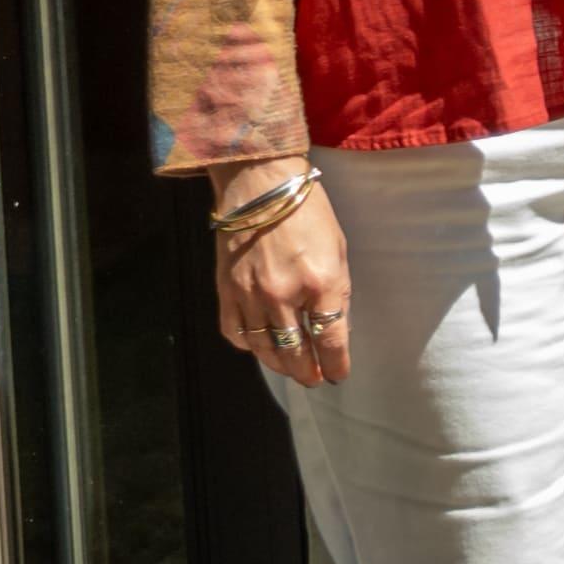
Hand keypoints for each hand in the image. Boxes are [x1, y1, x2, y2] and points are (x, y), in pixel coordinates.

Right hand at [210, 168, 352, 386]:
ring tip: (290, 369)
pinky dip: (247, 344)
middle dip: (307, 371)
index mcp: (321, 282)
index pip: (331, 340)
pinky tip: (259, 345)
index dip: (336, 364)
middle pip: (295, 352)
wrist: (261, 185)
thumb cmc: (308, 213)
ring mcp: (250, 294)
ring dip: (278, 365)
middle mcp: (283, 295)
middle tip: (313, 379)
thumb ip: (336, 292)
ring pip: (263, 348)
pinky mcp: (225, 290)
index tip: (338, 374)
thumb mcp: (338, 251)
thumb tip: (334, 328)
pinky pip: (234, 331)